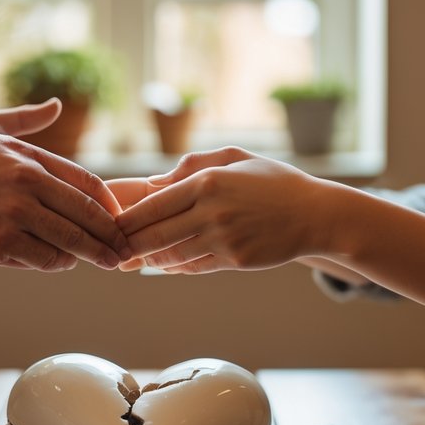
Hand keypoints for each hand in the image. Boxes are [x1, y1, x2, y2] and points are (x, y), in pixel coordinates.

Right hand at [0, 130, 129, 270]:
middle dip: (110, 236)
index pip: (86, 182)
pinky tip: (59, 263)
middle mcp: (24, 181)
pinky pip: (44, 259)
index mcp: (25, 155)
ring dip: (91, 255)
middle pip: (87, 214)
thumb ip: (22, 120)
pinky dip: (57, 264)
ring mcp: (12, 213)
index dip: (108, 206)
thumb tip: (57, 104)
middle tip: (124, 251)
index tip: (117, 220)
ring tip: (103, 262)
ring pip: (71, 240)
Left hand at [114, 147, 333, 272]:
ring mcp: (224, 239)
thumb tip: (155, 182)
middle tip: (110, 250)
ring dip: (150, 259)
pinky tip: (165, 265)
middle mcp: (212, 211)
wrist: (315, 214)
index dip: (127, 219)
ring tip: (132, 259)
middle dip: (129, 245)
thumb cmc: (273, 182)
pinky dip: (176, 267)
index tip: (109, 226)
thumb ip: (192, 164)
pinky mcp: (235, 260)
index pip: (154, 205)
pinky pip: (195, 267)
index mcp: (208, 182)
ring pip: (172, 254)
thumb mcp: (235, 158)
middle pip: (155, 234)